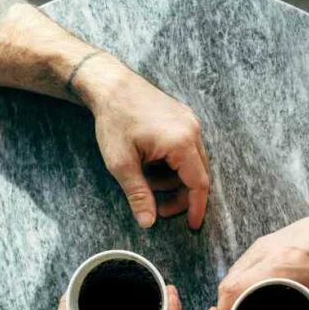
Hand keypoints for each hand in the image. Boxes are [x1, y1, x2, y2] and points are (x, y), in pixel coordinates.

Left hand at [77, 56, 210, 229]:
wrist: (110, 84)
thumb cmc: (114, 120)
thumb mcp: (121, 163)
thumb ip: (138, 194)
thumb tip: (148, 223)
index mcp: (181, 142)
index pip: (198, 184)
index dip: (196, 208)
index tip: (192, 226)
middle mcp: (192, 130)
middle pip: (198, 175)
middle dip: (180, 196)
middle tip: (160, 208)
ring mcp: (190, 122)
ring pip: (192, 163)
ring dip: (174, 179)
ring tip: (147, 181)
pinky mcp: (183, 118)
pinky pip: (187, 149)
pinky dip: (173, 164)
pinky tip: (152, 165)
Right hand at [215, 207, 308, 309]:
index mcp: (278, 265)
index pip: (235, 289)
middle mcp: (263, 253)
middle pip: (227, 283)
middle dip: (221, 309)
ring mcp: (259, 246)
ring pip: (230, 274)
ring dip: (226, 296)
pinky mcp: (261, 244)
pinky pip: (238, 266)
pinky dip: (234, 283)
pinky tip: (239, 295)